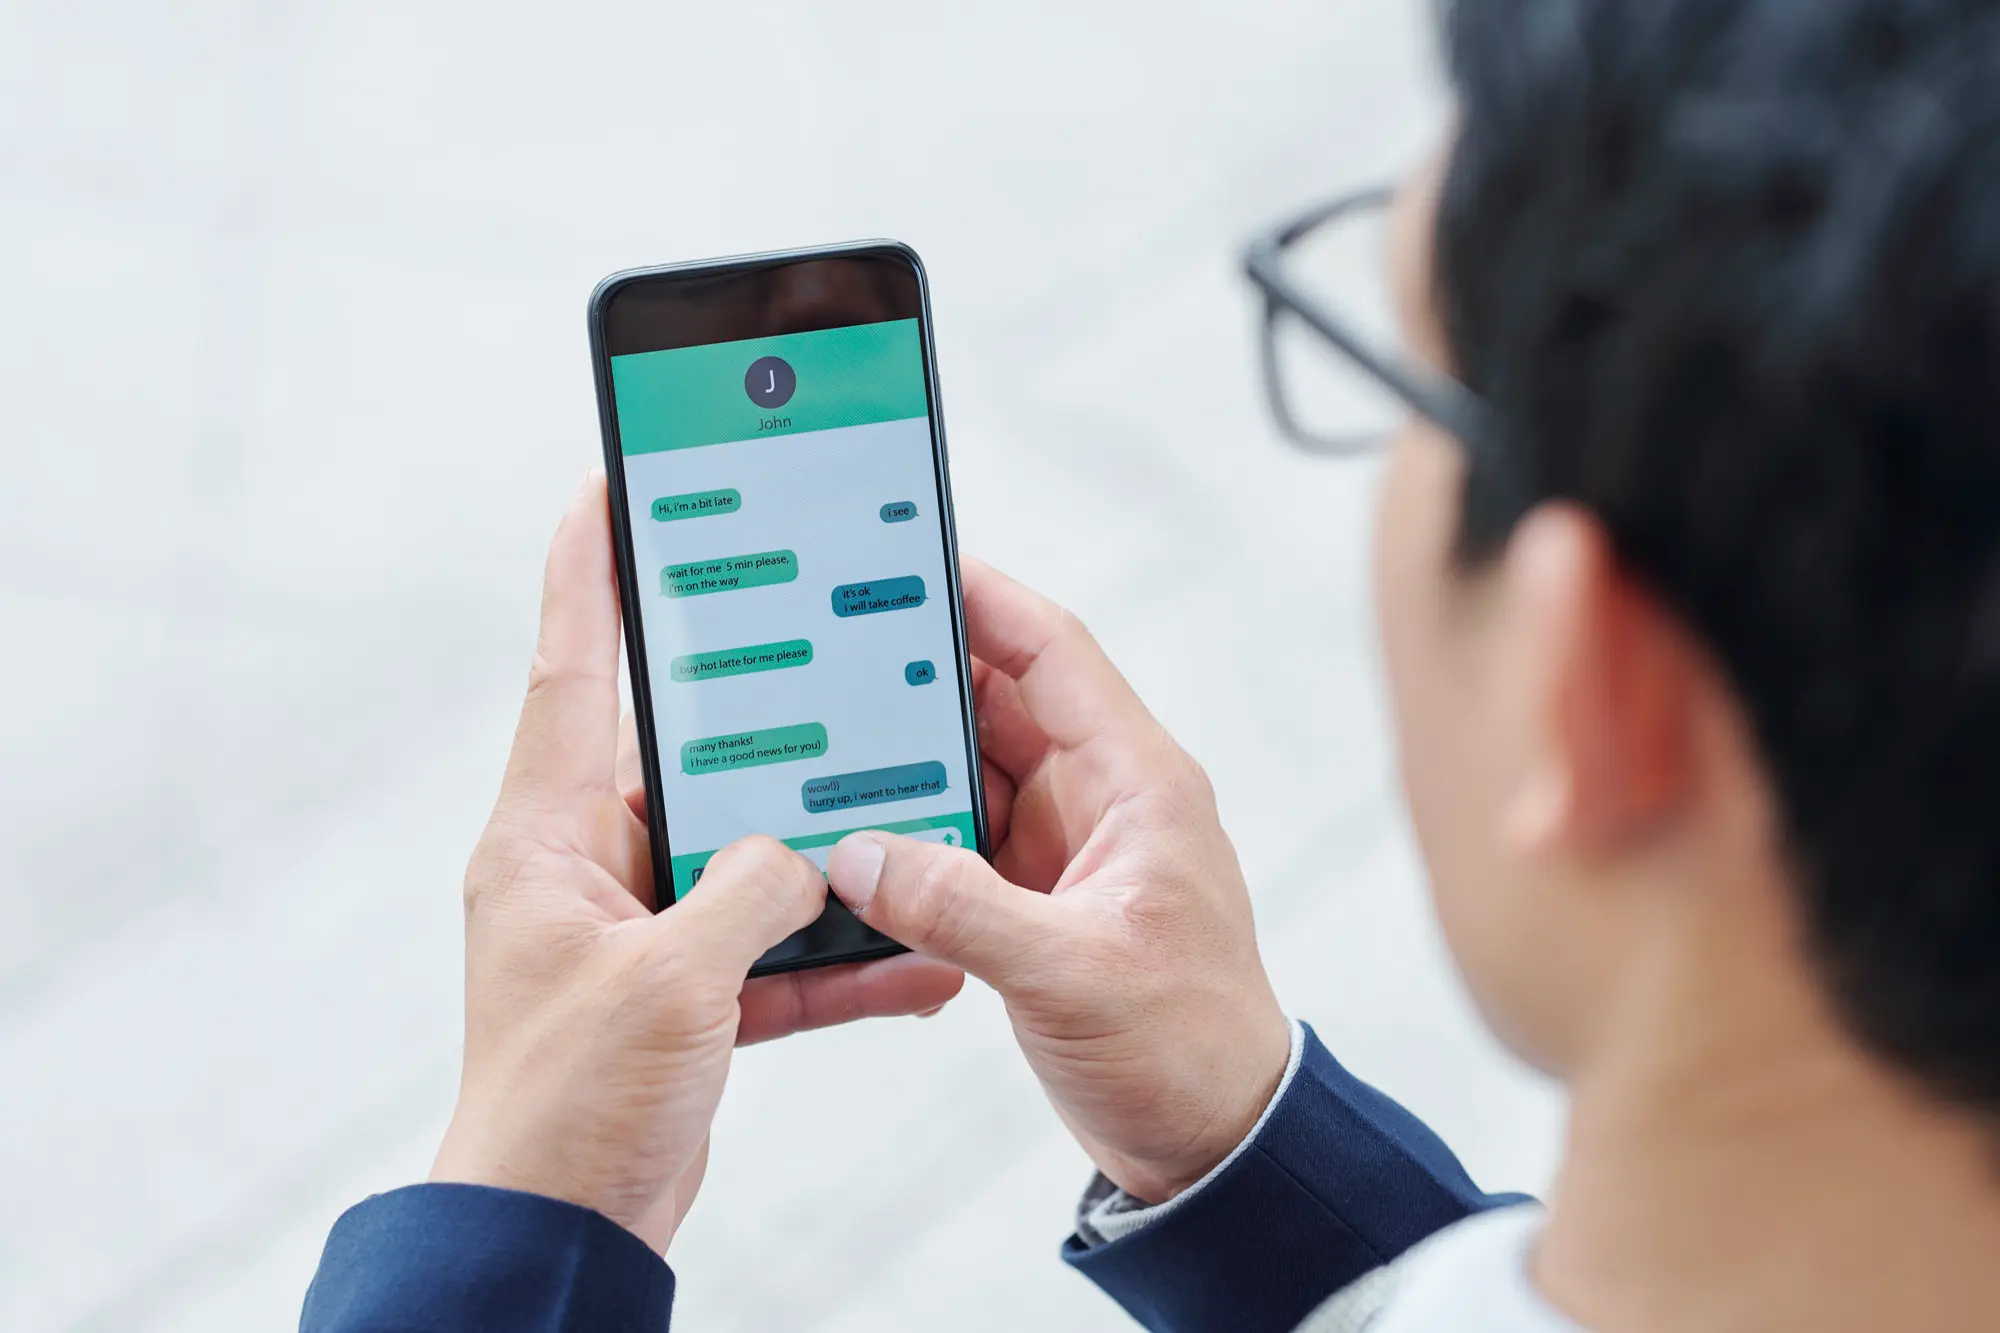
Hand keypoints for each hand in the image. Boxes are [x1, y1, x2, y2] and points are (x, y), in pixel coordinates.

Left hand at [430, 470, 964, 1250]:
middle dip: (760, 711)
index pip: (571, 670)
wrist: (561, 1238)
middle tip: (822, 642)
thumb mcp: (670, 982)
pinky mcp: (683, 995)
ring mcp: (639, 932)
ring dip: (821, 853)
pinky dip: (838, 957)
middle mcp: (587, 868)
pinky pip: (773, 950)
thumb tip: (799, 854)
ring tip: (899, 806)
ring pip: (745, 854)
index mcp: (548, 838)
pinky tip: (914, 960)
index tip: (610, 486)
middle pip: (684, 754)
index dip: (589, 570)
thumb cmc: (569, 1111)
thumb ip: (746, 891)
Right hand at [825, 559, 1290, 1203]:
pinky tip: (853, 829)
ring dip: (906, 758)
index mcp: (1139, 785)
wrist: (1214, 1141)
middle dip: (918, 673)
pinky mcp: (1036, 897)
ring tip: (822, 734)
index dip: (984, 597)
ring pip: (972, 768)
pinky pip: (960, 834)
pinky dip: (910, 828)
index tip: (908, 559)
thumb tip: (860, 853)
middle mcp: (1103, 799)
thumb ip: (962, 909)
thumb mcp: (1072, 974)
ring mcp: (1067, 847)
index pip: (1054, 654)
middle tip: (830, 644)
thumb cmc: (1189, 1049)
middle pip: (999, 701)